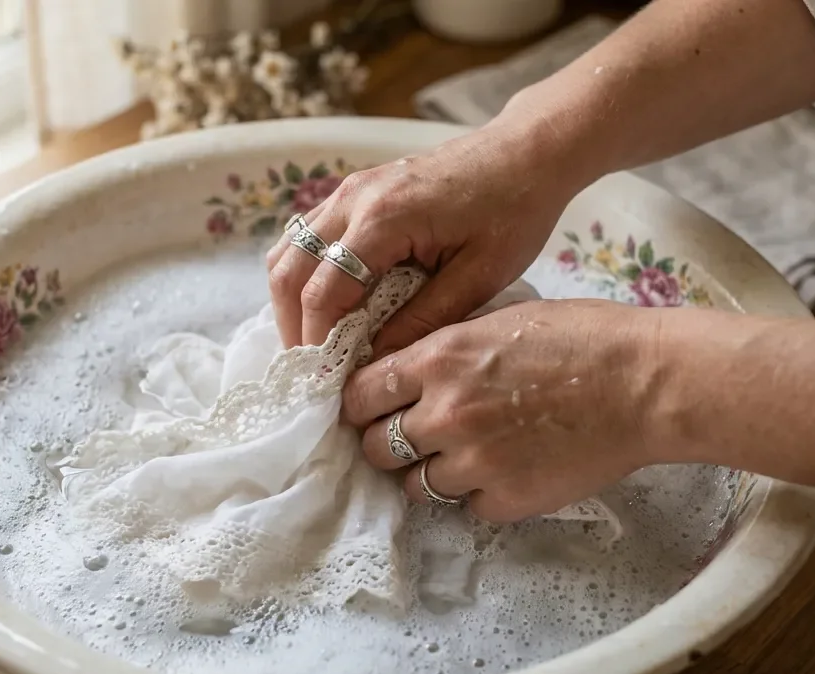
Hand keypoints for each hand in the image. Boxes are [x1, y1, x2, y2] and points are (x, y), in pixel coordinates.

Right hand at [265, 116, 583, 353]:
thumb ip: (424, 319)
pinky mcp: (356, 189)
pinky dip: (304, 272)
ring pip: (289, 249)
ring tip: (314, 342)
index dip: (317, 342)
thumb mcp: (480, 276)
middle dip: (293, 326)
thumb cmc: (515, 210)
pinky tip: (327, 303)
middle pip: (289, 270)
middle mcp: (353, 199)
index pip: (323, 292)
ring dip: (292, 299)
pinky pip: (306, 234)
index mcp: (383, 220)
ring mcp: (350, 189)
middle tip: (311, 370)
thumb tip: (377, 362)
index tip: (325, 381)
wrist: (526, 152)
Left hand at [341, 299, 660, 521]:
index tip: (371, 409)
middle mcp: (445, 412)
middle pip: (376, 447)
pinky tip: (506, 471)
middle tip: (411, 437)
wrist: (646, 383)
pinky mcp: (506, 499)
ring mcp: (474, 461)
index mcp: (439, 358)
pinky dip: (479, 495)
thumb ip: (446, 349)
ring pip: (415, 486)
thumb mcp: (498, 319)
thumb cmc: (584, 337)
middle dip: (387, 443)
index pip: (360, 394)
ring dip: (430, 474)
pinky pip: (467, 508)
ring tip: (462, 457)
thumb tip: (405, 370)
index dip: (361, 405)